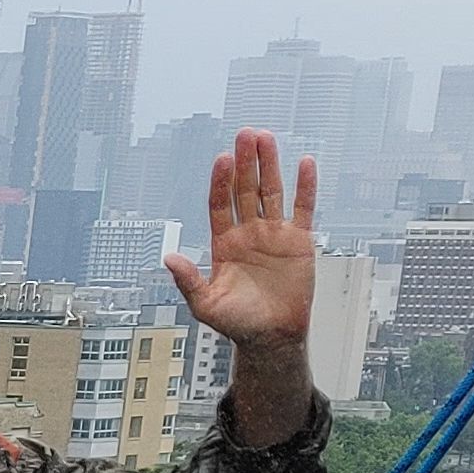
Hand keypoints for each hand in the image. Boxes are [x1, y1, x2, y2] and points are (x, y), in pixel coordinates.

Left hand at [168, 131, 318, 354]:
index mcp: (224, 244)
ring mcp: (273, 234)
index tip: (222, 159)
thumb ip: (188, 281)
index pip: (220, 205)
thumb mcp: (205, 305)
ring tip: (265, 138)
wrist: (271, 338)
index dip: (221, 183)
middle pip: (245, 190)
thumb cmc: (237, 323)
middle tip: (245, 134)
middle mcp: (248, 233)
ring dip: (269, 166)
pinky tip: (304, 163)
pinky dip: (305, 187)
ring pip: (271, 192)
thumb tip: (168, 258)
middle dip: (245, 163)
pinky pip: (303, 208)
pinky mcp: (299, 241)